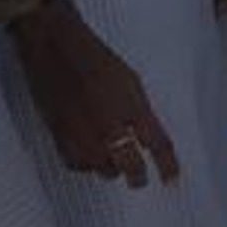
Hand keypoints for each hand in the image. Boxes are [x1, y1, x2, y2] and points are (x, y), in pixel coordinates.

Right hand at [9, 0, 181, 187]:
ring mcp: (82, 130)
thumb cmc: (94, 59)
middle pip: (129, 165)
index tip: (171, 179)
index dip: (167, 166)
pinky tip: (89, 155)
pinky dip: (85, 163)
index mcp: (131, 107)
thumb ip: (141, 113)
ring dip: (110, 168)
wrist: (55, 46)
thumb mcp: (131, 82)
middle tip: (140, 180)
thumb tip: (148, 138)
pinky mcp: (58, 133)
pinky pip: (76, 162)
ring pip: (101, 168)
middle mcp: (108, 122)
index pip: (158, 144)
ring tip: (113, 161)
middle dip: (138, 176)